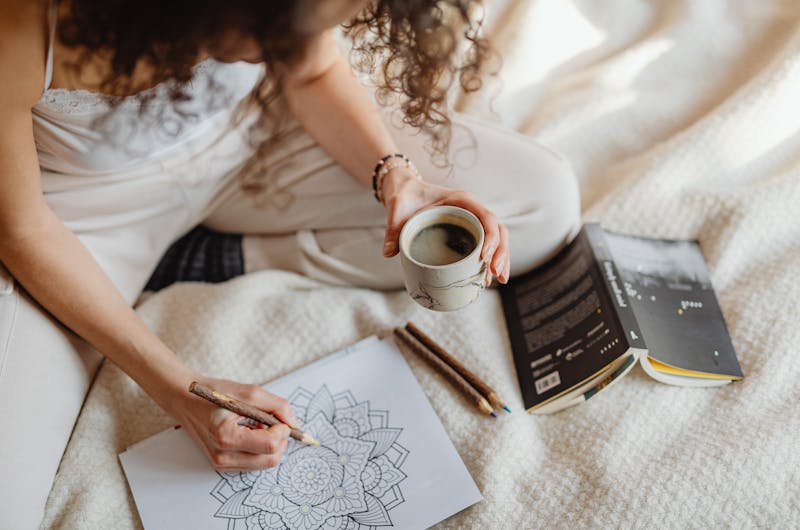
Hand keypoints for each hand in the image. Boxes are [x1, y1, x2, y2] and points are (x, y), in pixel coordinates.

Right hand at [166, 376, 299, 470]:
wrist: (185, 400)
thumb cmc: (213, 393)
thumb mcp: (249, 392)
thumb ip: (277, 406)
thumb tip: (294, 423)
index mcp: (226, 436)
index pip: (270, 445)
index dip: (283, 431)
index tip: (279, 417)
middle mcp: (223, 456)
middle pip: (271, 459)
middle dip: (280, 440)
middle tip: (274, 421)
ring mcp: (221, 463)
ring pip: (264, 463)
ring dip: (270, 445)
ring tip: (258, 425)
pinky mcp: (222, 465)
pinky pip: (253, 462)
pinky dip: (259, 449)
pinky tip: (251, 432)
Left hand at [381, 168, 510, 284]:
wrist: (404, 190)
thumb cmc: (404, 196)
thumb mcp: (397, 209)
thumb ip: (393, 228)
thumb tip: (388, 253)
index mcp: (461, 200)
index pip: (486, 217)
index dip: (491, 237)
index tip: (484, 257)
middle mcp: (472, 209)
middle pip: (498, 230)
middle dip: (500, 253)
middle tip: (496, 275)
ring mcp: (472, 220)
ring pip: (497, 238)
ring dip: (500, 258)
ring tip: (498, 279)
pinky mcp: (467, 231)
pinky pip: (487, 244)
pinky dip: (491, 259)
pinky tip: (489, 277)